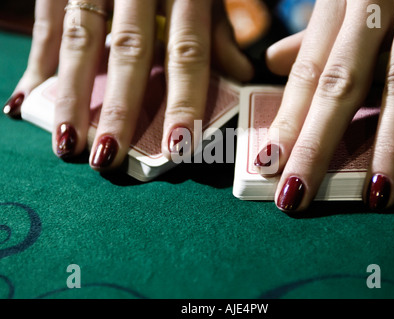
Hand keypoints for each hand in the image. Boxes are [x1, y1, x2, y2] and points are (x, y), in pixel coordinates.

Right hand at [5, 0, 252, 169]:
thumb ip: (217, 33)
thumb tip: (240, 76)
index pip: (188, 51)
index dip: (183, 100)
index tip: (178, 146)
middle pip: (131, 51)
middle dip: (120, 109)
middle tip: (108, 158)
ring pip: (81, 40)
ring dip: (71, 96)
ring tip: (66, 144)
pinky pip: (47, 24)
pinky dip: (38, 64)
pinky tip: (27, 103)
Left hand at [260, 0, 393, 211]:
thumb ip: (311, 37)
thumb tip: (274, 64)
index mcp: (337, 2)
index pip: (307, 73)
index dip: (287, 122)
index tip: (267, 164)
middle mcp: (373, 4)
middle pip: (341, 85)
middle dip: (317, 144)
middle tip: (295, 194)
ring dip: (388, 142)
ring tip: (376, 192)